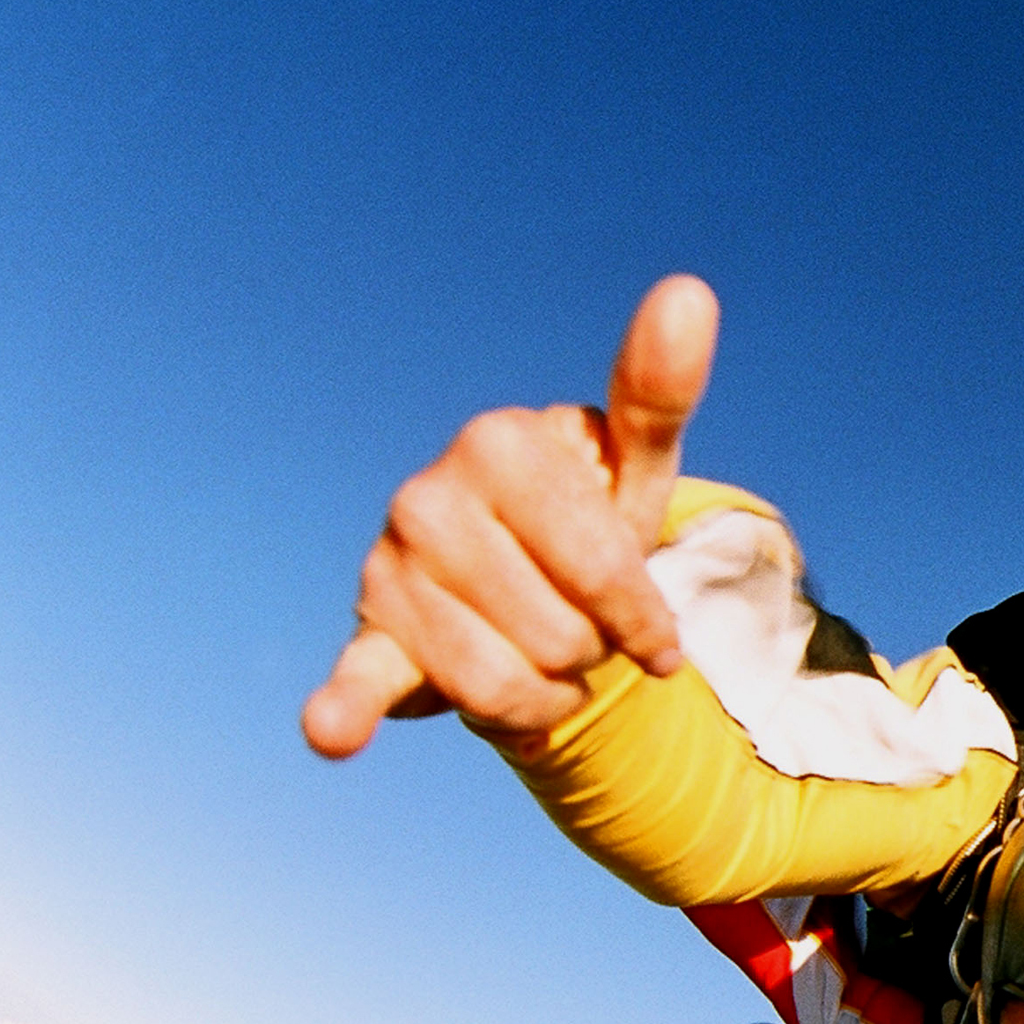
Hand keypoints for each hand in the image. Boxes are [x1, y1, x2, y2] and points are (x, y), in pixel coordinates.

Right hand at [301, 275, 719, 757]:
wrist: (518, 586)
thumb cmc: (584, 520)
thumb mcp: (631, 466)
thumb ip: (656, 390)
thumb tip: (690, 291)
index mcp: (497, 442)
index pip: (606, 571)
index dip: (642, 620)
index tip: (649, 629)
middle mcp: (427, 495)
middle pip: (560, 634)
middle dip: (588, 651)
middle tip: (573, 620)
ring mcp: (389, 566)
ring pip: (504, 685)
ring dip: (543, 695)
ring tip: (537, 653)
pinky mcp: (369, 637)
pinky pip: (357, 680)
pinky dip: (345, 710)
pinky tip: (333, 731)